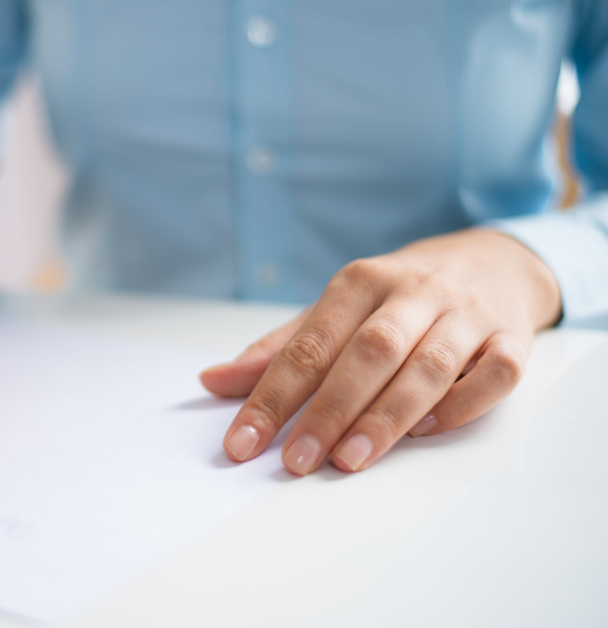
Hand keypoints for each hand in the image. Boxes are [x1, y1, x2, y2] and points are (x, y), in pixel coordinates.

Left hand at [200, 229, 560, 474]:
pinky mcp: (511, 338)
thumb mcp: (333, 312)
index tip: (243, 443)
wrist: (488, 261)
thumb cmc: (395, 298)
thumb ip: (279, 351)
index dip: (272, 396)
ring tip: (350, 459)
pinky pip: (496, 373)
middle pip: (370, 352)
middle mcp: (413, 292)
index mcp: (359, 282)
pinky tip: (428, 432)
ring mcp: (466, 314)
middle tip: (298, 460)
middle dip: (330, 410)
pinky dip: (463, 403)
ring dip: (388, 416)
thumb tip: (210, 382)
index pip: (309, 344)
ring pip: (429, 365)